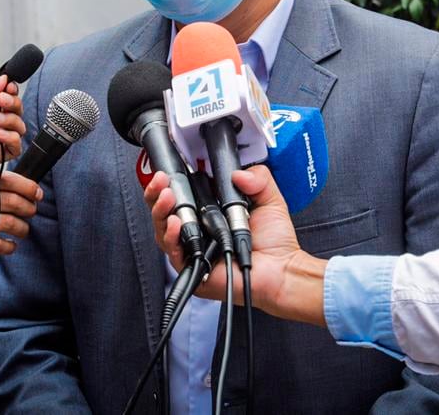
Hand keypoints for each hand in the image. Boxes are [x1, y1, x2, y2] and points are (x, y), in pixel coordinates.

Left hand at [0, 77, 25, 177]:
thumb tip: (3, 80)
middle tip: (2, 100)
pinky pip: (13, 149)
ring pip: (17, 129)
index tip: (8, 87)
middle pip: (14, 111)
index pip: (4, 97)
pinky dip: (13, 139)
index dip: (10, 91)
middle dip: (13, 103)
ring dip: (12, 120)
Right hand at [0, 168, 42, 258]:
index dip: (29, 188)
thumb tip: (13, 185)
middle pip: (13, 202)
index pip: (9, 180)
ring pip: (8, 224)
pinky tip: (10, 246)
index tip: (36, 194)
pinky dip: (8, 247)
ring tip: (23, 230)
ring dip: (22, 229)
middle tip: (31, 213)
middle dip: (29, 209)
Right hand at [145, 165, 324, 322]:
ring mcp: (192, 248)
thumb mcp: (268, 199)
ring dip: (160, 211)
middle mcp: (197, 229)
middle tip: (161, 180)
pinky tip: (174, 223)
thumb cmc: (274, 242)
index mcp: (209, 212)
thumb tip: (238, 173)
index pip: (181, 194)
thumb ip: (258, 178)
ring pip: (163, 229)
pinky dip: (170, 236)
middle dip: (157, 193)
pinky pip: (174, 252)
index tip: (168, 169)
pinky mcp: (192, 267)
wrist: (281, 269)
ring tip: (167, 197)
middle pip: (164, 210)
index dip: (170, 182)